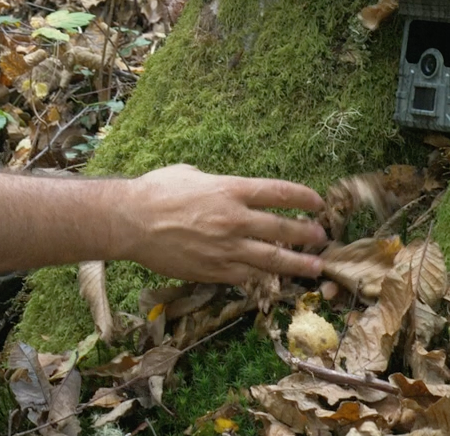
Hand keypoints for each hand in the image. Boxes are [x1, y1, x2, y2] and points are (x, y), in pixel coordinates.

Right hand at [120, 164, 326, 283]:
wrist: (129, 221)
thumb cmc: (155, 191)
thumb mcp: (190, 173)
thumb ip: (216, 182)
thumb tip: (226, 188)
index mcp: (230, 190)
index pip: (280, 193)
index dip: (304, 198)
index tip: (317, 203)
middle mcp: (234, 219)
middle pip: (283, 229)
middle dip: (307, 234)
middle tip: (321, 238)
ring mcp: (225, 248)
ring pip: (272, 259)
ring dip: (297, 263)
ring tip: (314, 267)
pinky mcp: (213, 270)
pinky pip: (245, 276)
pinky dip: (260, 276)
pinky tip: (270, 277)